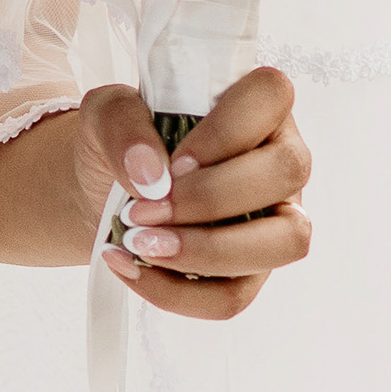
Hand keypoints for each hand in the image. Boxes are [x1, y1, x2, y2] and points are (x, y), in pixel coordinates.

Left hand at [0, 67, 313, 313]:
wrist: (103, 193)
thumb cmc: (122, 143)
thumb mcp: (103, 115)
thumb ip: (121, 124)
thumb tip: (151, 175)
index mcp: (254, 104)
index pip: (271, 94)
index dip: (226, 131)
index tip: (172, 161)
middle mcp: (279, 159)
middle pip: (287, 172)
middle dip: (210, 198)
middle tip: (143, 209)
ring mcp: (276, 219)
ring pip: (283, 242)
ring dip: (207, 251)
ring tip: (139, 245)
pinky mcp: (251, 272)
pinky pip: (234, 297)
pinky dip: (176, 292)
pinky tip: (130, 268)